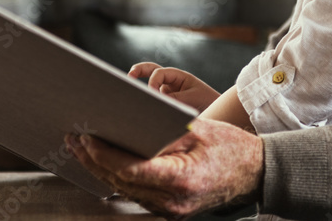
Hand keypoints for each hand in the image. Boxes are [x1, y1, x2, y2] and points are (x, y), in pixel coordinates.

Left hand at [65, 117, 262, 218]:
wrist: (258, 175)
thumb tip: (128, 122)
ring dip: (101, 169)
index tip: (86, 137)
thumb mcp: (200, 131)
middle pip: (121, 182)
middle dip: (93, 160)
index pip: (130, 169)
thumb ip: (165, 130)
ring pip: (125, 190)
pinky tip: (105, 163)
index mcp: (181, 180)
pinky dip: (118, 178)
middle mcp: (173, 202)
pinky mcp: (170, 210)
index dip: (103, 154)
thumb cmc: (233, 149)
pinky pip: (137, 194)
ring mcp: (171, 211)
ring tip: (81, 148)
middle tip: (73, 139)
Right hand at [129, 62, 220, 111]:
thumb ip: (174, 99)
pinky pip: (154, 103)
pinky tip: (139, 114)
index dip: (152, 81)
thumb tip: (156, 101)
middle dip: (138, 71)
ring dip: (141, 91)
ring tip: (129, 97)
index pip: (159, 73)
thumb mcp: (191, 98)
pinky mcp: (165, 104)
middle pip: (150, 69)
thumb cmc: (207, 102)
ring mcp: (167, 93)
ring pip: (150, 88)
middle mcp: (170, 82)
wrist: (218, 113)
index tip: (151, 94)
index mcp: (178, 76)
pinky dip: (147, 105)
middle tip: (127, 78)